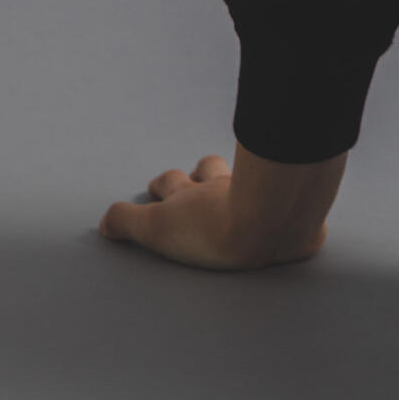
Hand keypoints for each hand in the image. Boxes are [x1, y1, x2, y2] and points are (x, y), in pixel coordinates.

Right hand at [98, 153, 327, 270]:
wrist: (272, 224)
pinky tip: (292, 202)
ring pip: (242, 174)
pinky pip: (292, 197)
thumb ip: (128, 223)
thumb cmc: (214, 230)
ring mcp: (259, 193)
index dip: (161, 185)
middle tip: (190, 180)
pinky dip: (285, 195)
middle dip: (195, 174)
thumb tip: (106, 222)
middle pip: (207, 170)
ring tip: (230, 182)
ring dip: (232, 177)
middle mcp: (225, 189)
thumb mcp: (158, 228)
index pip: (170, 183)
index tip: (156, 187)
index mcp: (194, 196)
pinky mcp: (292, 209)